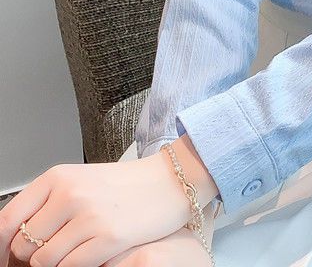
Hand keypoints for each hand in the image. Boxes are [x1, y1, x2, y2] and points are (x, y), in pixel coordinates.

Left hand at [0, 152, 196, 266]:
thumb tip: (15, 240)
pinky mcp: (108, 237)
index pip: (7, 220)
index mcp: (59, 177)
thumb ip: (49, 205)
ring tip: (78, 249)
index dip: (2, 246)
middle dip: (34, 256)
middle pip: (23, 245)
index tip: (8, 257)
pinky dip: (77, 266)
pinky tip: (94, 252)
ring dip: (57, 262)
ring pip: (44, 261)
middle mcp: (70, 194)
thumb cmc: (127, 184)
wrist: (171, 180)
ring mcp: (89, 216)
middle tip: (56, 250)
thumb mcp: (82, 183)